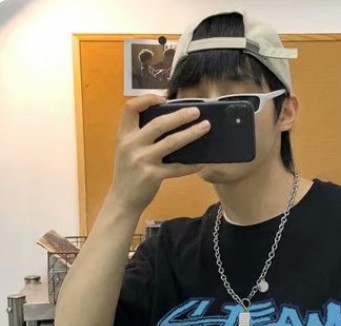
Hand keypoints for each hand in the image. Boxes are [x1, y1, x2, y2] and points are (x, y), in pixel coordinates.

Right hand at [108, 95, 210, 215]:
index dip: (146, 99)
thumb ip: (140, 136)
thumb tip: (168, 121)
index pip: (130, 108)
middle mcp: (131, 145)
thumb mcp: (127, 151)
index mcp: (124, 136)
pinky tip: (202, 162)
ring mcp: (142, 161)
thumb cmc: (128, 173)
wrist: (122, 200)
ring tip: (206, 127)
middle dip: (180, 116)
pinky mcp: (153, 176)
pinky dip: (191, 165)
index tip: (163, 98)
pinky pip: (177, 168)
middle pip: (158, 124)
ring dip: (191, 133)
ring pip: (172, 143)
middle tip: (197, 111)